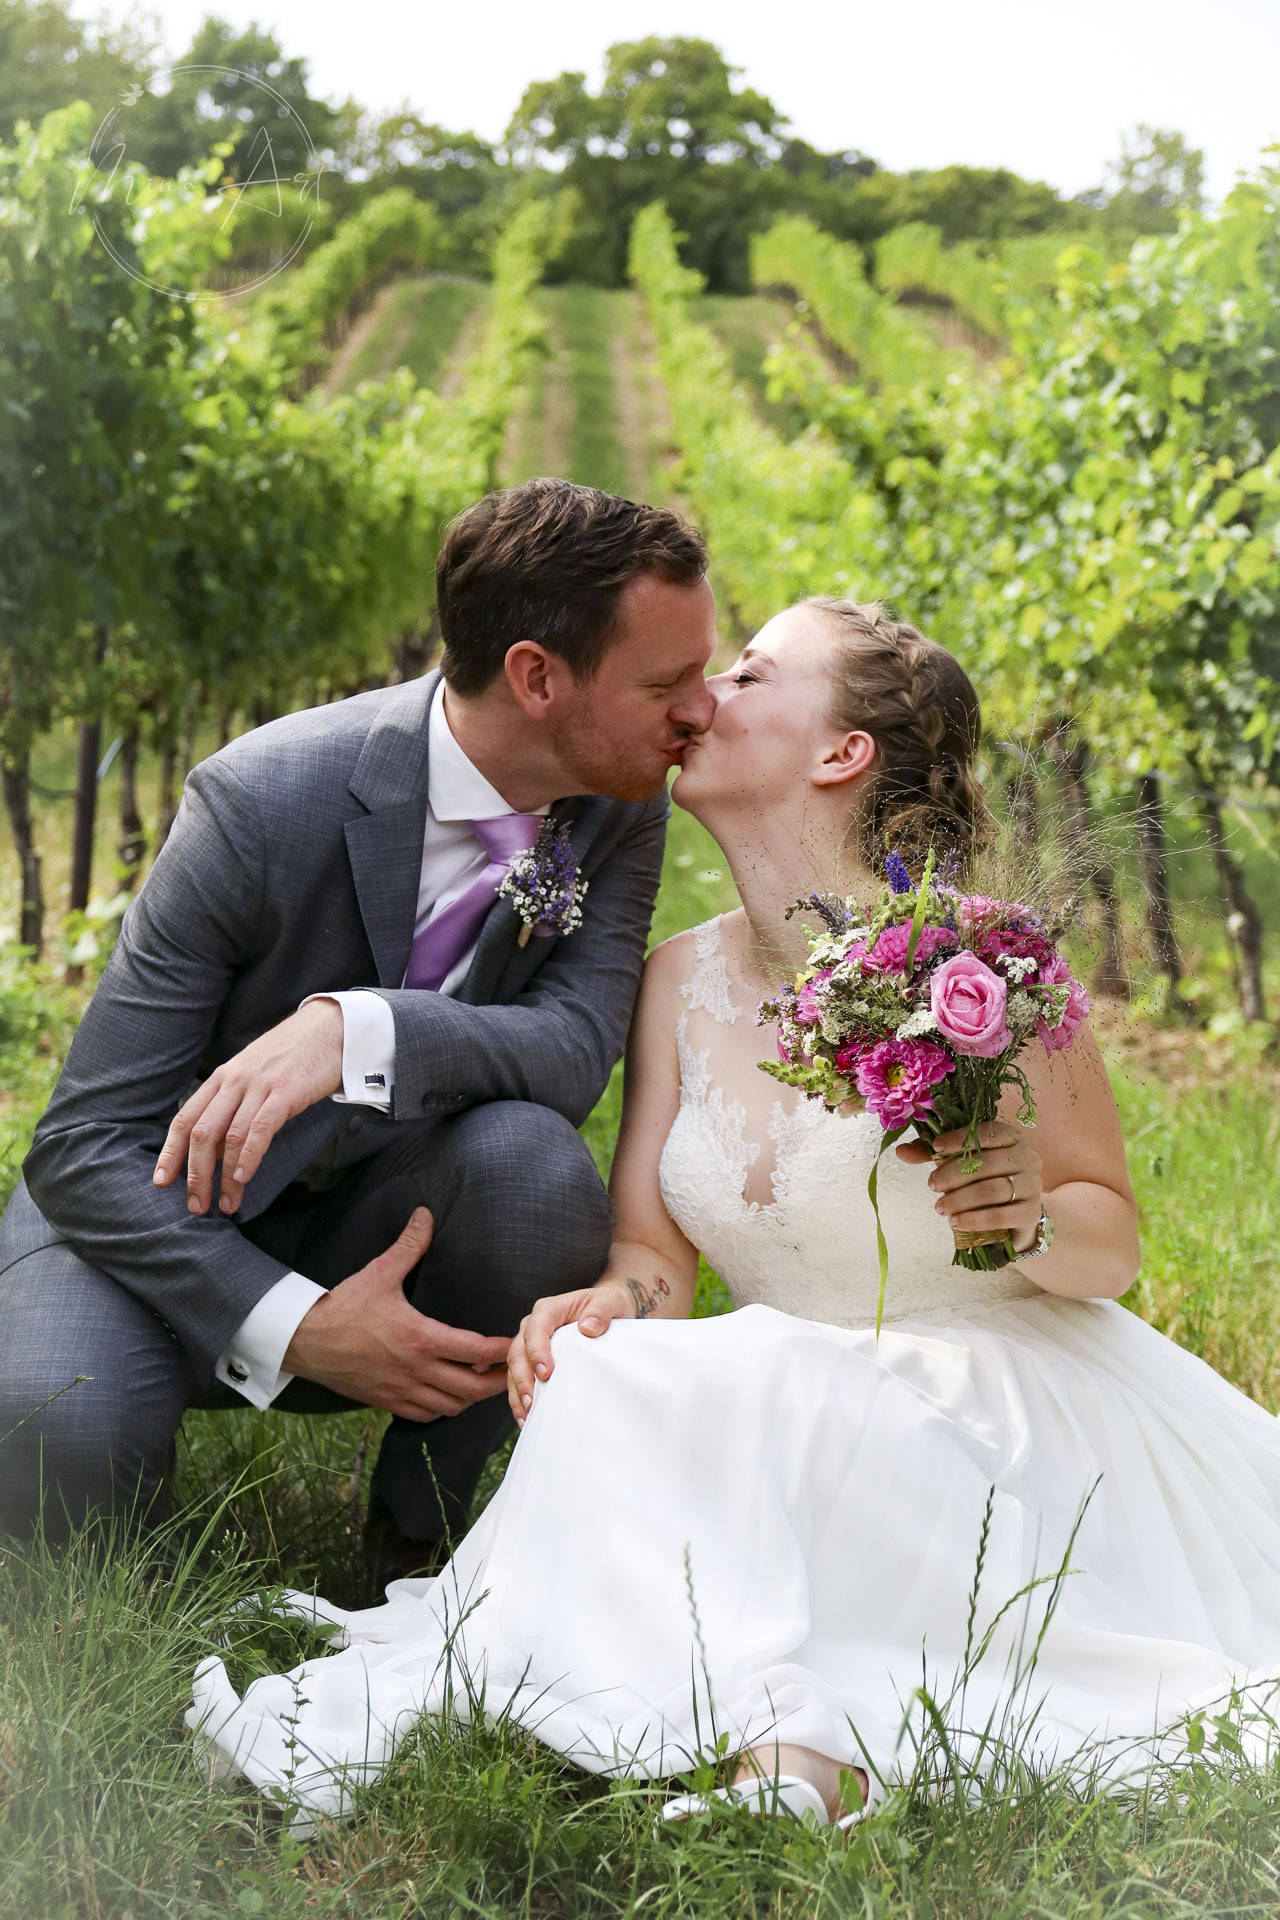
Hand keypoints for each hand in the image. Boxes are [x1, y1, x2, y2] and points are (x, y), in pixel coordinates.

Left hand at [153, 999, 344, 1214]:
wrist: (329, 1027)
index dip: (170, 1153)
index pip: (185, 1119)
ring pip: (230, 1137)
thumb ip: (233, 1108)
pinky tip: (244, 1177)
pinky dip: (249, 1156)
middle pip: (201, 1134)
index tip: (161, 1181)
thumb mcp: (253, 1077)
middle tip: (196, 1206)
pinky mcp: (286, 1091)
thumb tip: (217, 1150)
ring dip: (224, 1177)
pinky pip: (260, 1128)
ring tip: (226, 1204)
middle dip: (195, 1175)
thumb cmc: (293, 1057)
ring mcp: (259, 1085)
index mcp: (222, 1078)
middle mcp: (234, 1081)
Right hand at [283, 1208, 511, 1419]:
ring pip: (451, 1406)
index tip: (513, 1341)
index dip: (500, 1349)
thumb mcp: (379, 1273)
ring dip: (471, 1398)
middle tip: (513, 1371)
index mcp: (421, 1339)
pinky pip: (425, 1415)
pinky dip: (443, 1409)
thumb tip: (425, 1215)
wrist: (304, 1342)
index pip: (475, 1351)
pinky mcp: (386, 1401)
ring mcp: (401, 1390)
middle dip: (497, 1381)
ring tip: (484, 1383)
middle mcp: (416, 1370)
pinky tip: (448, 1396)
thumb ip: (408, 1246)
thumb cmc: (343, 1307)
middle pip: (471, 1389)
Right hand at [506, 1279, 639, 1426]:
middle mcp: (534, 1325)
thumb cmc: (608, 1304)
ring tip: (526, 1416)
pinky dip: (520, 1397)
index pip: (536, 1328)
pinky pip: (520, 1378)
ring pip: (513, 1367)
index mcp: (549, 1309)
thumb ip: (601, 1310)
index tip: (545, 1373)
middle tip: (531, 1402)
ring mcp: (531, 1343)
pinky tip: (526, 1417)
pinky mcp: (533, 1359)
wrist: (609, 1310)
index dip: (537, 1350)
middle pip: (518, 1351)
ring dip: (517, 1392)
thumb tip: (588, 1327)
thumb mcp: (611, 1301)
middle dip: (522, 1378)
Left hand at [897, 1120, 1043, 1252]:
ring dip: (960, 1199)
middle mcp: (1027, 1157)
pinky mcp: (1031, 1212)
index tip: (935, 1148)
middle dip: (954, 1174)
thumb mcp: (962, 1162)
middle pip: (986, 1163)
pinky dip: (975, 1219)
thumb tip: (900, 1151)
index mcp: (1011, 1137)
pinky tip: (955, 1222)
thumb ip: (933, 1154)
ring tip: (939, 1207)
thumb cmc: (986, 1180)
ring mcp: (1032, 1185)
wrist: (1017, 1214)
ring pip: (992, 1190)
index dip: (959, 1139)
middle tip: (932, 1184)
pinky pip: (1000, 1215)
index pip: (987, 1132)